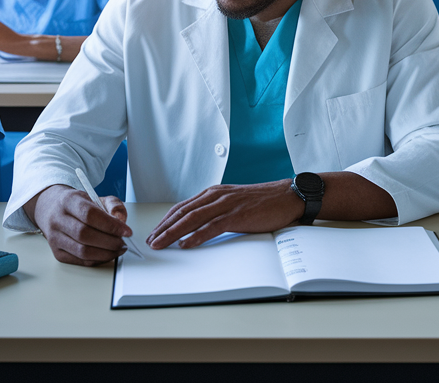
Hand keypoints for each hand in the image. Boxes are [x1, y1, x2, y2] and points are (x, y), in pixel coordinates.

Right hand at [29, 185, 132, 265]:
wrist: (52, 209)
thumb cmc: (77, 205)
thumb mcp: (96, 197)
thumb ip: (113, 205)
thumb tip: (120, 219)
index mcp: (68, 201)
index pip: (89, 215)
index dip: (110, 225)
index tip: (126, 231)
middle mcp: (58, 220)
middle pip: (85, 235)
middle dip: (110, 242)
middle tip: (123, 242)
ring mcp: (55, 238)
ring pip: (82, 251)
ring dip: (105, 253)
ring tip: (118, 249)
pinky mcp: (57, 253)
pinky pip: (80, 260)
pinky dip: (97, 259)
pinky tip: (107, 254)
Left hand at [147, 180, 304, 248]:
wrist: (287, 196)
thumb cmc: (263, 202)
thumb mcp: (234, 202)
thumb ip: (217, 210)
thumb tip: (199, 227)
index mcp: (214, 192)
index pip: (183, 206)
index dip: (166, 220)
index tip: (155, 232)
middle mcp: (216, 195)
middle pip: (182, 212)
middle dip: (164, 228)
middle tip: (151, 241)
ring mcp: (226, 204)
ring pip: (192, 218)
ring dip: (173, 233)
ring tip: (161, 244)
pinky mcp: (237, 215)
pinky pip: (212, 226)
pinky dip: (196, 236)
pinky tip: (186, 244)